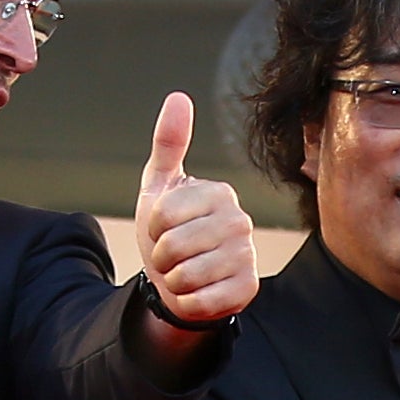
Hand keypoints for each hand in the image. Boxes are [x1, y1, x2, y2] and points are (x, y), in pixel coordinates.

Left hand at [134, 92, 259, 329]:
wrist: (181, 279)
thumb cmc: (169, 231)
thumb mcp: (160, 187)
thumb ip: (168, 144)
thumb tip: (179, 97)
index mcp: (219, 193)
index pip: (163, 214)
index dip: (151, 227)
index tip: (162, 228)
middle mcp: (239, 222)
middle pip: (173, 246)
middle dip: (160, 257)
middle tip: (171, 255)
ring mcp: (247, 257)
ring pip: (185, 276)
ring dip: (172, 281)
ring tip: (183, 273)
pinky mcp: (248, 290)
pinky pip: (201, 301)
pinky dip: (188, 302)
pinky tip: (197, 292)